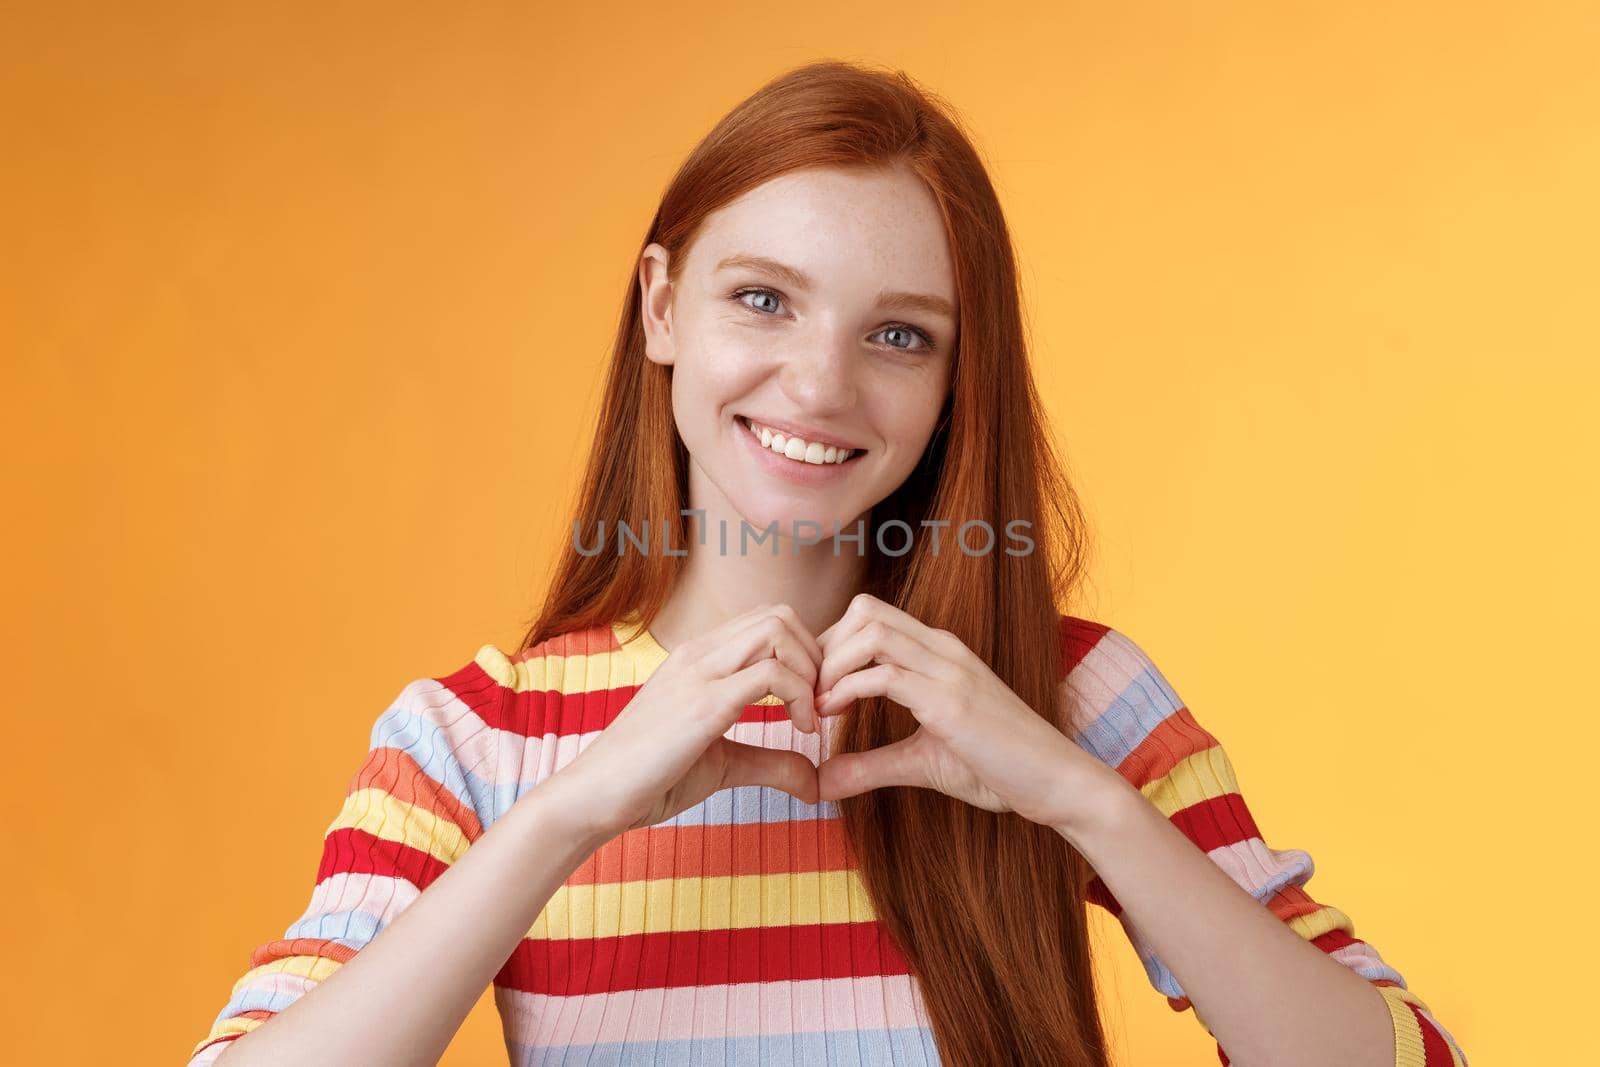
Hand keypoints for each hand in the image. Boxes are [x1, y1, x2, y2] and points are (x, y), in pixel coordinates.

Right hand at [554, 603, 836, 839]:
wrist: (592, 797)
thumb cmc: (649, 779)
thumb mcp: (723, 764)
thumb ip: (770, 763)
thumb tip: (816, 783)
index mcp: (700, 658)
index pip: (767, 621)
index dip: (805, 654)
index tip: (814, 701)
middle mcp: (700, 653)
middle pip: (780, 614)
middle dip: (816, 655)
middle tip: (821, 704)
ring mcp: (700, 672)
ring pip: (778, 629)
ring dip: (812, 670)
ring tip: (812, 716)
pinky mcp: (703, 703)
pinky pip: (772, 672)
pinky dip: (802, 696)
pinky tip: (803, 731)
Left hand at [813, 594, 1123, 830]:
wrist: (1059, 783)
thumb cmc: (999, 770)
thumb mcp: (921, 762)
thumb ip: (870, 766)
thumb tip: (821, 783)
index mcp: (940, 654)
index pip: (872, 616)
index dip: (832, 645)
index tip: (816, 689)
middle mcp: (943, 650)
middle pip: (864, 610)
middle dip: (825, 648)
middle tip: (810, 694)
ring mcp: (949, 671)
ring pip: (870, 631)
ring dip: (831, 665)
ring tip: (818, 706)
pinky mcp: (951, 702)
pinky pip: (884, 676)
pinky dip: (846, 692)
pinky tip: (833, 719)